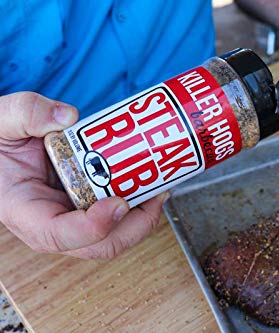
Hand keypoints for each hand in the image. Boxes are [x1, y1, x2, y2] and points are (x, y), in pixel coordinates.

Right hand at [0, 92, 167, 258]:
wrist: (4, 149)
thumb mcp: (0, 120)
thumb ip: (25, 113)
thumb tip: (68, 116)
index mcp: (25, 211)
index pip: (60, 235)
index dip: (94, 227)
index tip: (119, 203)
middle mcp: (52, 224)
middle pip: (99, 245)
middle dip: (135, 225)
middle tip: (156, 194)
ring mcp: (73, 219)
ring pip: (114, 236)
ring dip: (143, 218)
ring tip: (161, 187)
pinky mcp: (87, 208)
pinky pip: (117, 219)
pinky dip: (138, 206)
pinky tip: (151, 182)